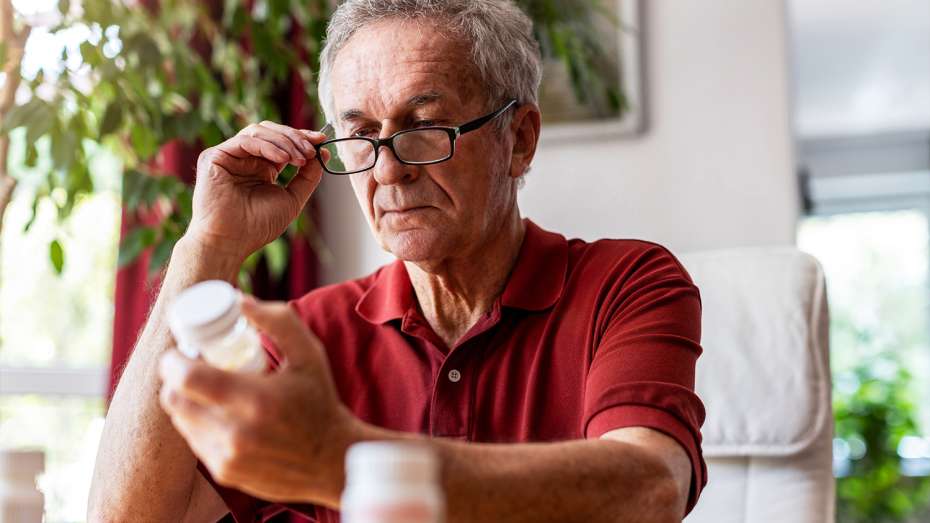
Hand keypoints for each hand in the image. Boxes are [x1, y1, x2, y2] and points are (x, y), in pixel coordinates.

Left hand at [157, 295, 357, 505]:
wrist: (333, 460)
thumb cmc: (320, 401)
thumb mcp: (309, 354)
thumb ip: (278, 321)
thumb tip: (239, 301)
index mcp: (254, 400)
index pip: (185, 378)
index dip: (173, 360)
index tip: (184, 351)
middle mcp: (235, 433)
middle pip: (173, 400)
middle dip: (175, 378)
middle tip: (193, 366)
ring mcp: (227, 457)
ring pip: (181, 420)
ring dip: (187, 400)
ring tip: (210, 389)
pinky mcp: (225, 473)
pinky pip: (194, 440)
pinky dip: (200, 423)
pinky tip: (222, 414)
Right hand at [186, 121, 328, 261]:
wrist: (231, 242)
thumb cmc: (257, 227)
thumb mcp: (292, 198)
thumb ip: (307, 176)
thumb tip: (322, 152)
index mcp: (261, 168)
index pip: (281, 142)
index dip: (301, 137)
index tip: (321, 141)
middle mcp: (244, 159)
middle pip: (271, 131)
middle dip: (295, 137)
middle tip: (311, 150)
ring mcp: (229, 156)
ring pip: (258, 131)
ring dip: (284, 142)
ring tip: (299, 158)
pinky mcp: (214, 156)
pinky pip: (245, 141)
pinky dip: (268, 146)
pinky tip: (283, 159)